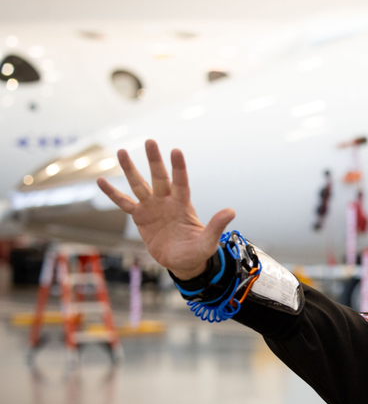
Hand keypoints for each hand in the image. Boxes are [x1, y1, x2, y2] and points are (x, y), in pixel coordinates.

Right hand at [97, 140, 234, 278]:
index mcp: (183, 206)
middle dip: (154, 161)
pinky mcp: (140, 217)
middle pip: (159, 178)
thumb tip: (231, 211)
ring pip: (139, 185)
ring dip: (130, 169)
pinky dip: (112, 193)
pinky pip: (123, 202)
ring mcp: (152, 207)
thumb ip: (216, 226)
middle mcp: (166, 202)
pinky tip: (100, 180)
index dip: (178, 168)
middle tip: (150, 141)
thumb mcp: (208, 242)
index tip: (176, 151)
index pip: (181, 183)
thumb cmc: (197, 252)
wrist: (182, 262)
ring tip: (121, 151)